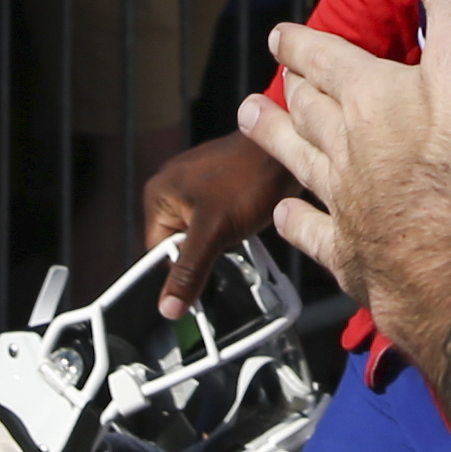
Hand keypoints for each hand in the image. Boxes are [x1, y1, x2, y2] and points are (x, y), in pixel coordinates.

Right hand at [142, 131, 300, 317]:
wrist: (292, 143)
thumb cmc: (250, 179)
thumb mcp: (215, 233)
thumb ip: (189, 271)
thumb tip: (168, 308)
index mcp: (158, 195)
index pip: (158, 252)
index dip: (180, 270)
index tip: (203, 277)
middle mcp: (171, 186)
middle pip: (179, 243)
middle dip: (203, 251)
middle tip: (226, 243)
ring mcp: (195, 183)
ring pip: (201, 232)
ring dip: (220, 239)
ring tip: (239, 227)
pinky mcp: (218, 184)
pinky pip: (216, 218)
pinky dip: (230, 227)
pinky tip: (247, 220)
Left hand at [238, 0, 450, 307]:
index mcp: (369, 94)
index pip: (327, 58)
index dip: (304, 43)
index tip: (281, 34)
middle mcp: (343, 143)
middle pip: (307, 108)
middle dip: (290, 87)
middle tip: (268, 79)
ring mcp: (341, 199)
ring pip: (297, 161)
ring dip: (275, 138)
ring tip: (252, 120)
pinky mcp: (349, 251)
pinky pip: (311, 231)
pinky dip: (295, 221)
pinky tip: (285, 217)